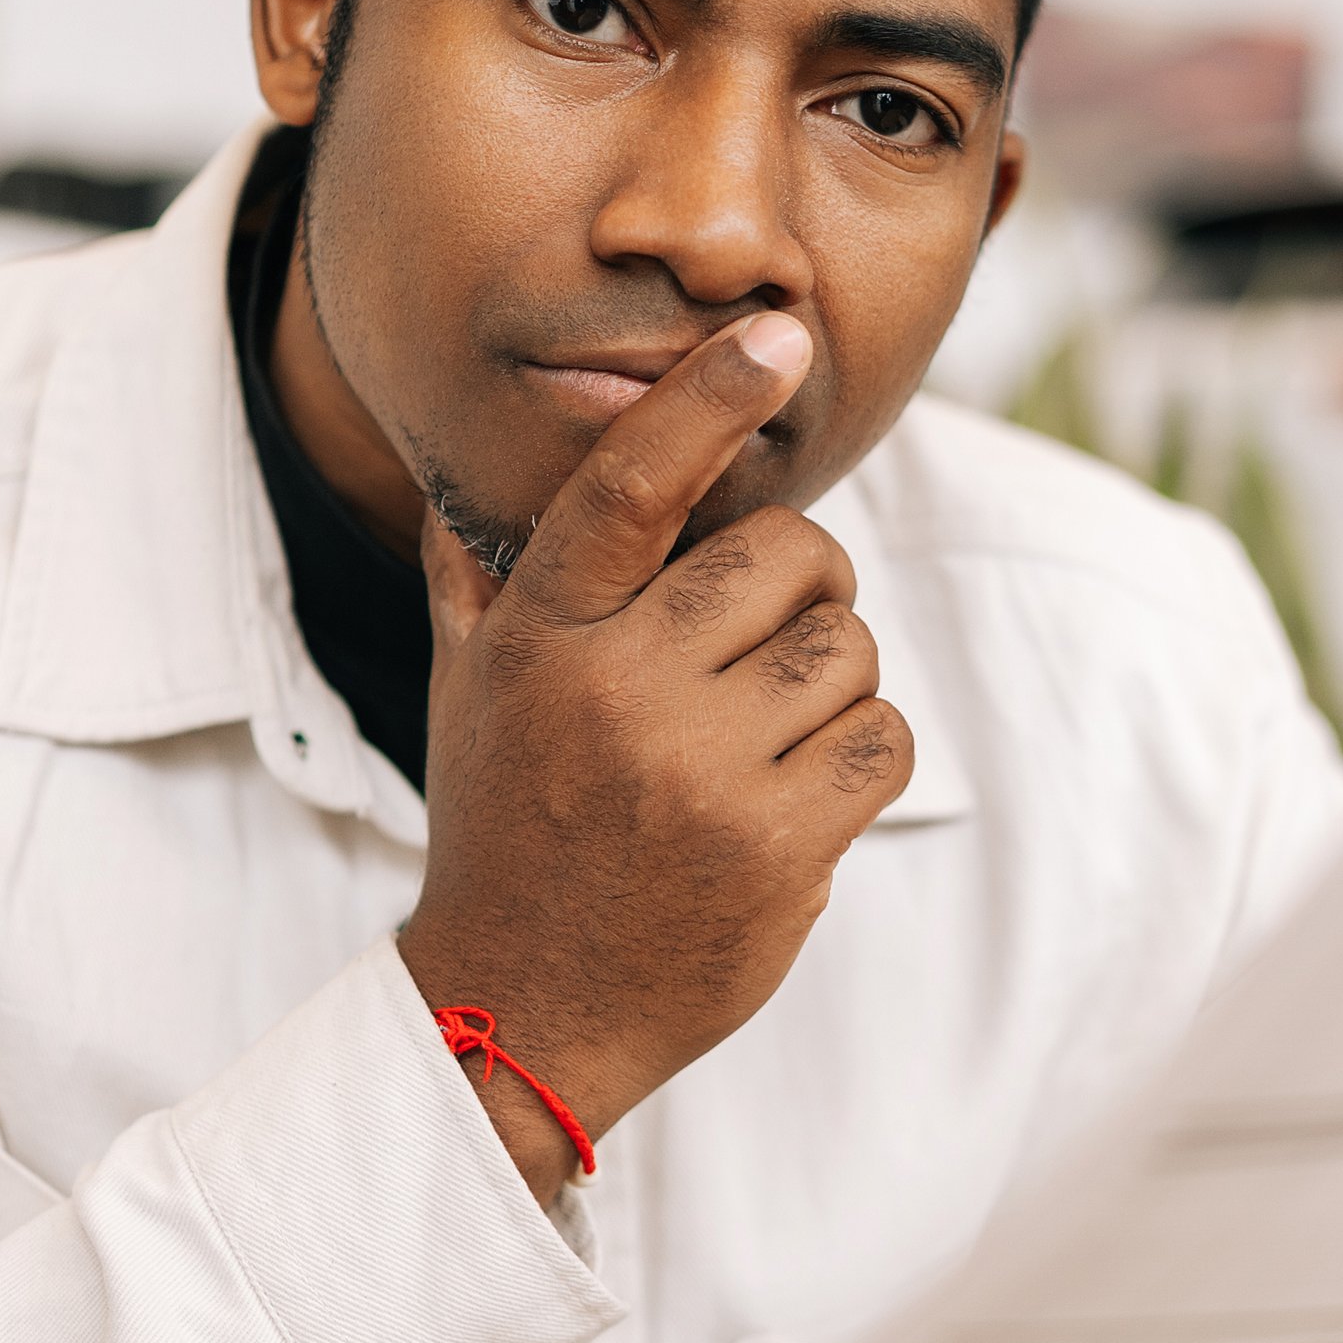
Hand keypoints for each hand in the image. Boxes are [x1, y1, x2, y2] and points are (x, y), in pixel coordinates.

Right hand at [399, 311, 913, 1200]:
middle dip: (805, 582)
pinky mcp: (779, 848)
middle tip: (772, 632)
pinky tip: (803, 790)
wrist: (521, 1007)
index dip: (708, 400)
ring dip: (833, 683)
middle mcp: (618, 692)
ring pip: (849, 650)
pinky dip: (864, 755)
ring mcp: (702, 773)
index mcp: (543, 635)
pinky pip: (883, 740)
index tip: (776, 335)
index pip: (631, 487)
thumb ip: (476, 578)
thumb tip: (459, 474)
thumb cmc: (505, 828)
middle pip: (788, 557)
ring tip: (768, 734)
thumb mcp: (468, 694)